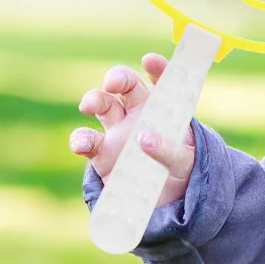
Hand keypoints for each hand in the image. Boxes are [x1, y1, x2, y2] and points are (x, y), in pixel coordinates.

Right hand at [69, 52, 195, 208]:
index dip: (157, 68)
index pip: (162, 81)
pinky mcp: (102, 153)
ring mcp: (118, 131)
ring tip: (89, 106)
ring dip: (93, 99)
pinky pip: (87, 140)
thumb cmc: (180, 172)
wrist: (164, 202)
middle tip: (112, 83)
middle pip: (125, 85)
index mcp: (165, 108)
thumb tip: (145, 139)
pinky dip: (80, 139)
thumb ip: (169, 151)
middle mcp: (139, 113)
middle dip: (117, 78)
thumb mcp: (184, 162)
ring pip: (102, 104)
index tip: (149, 60)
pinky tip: (80, 145)